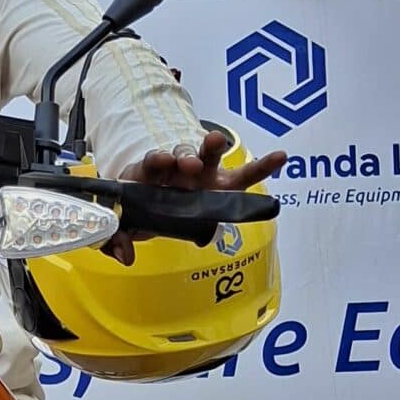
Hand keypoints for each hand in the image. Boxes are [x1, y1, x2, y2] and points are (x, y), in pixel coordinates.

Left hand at [108, 127, 286, 259]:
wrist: (150, 211)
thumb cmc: (138, 213)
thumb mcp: (123, 227)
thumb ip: (118, 239)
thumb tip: (125, 255)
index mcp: (149, 175)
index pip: (152, 163)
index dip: (157, 161)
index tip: (161, 162)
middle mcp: (176, 169)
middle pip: (181, 152)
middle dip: (185, 154)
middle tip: (188, 162)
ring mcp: (201, 174)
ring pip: (208, 155)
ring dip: (211, 148)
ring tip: (216, 143)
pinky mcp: (222, 184)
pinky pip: (245, 175)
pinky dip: (263, 166)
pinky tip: (281, 157)